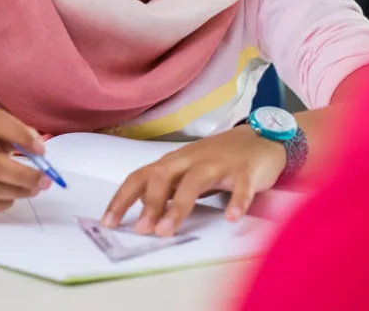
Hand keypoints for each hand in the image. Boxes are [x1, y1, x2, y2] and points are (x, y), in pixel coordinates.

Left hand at [103, 126, 285, 235]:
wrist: (261, 138)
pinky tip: (231, 218)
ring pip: (194, 182)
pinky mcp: (246, 170)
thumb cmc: (218, 159)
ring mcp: (218, 163)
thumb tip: (139, 213)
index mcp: (173, 162)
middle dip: (149, 204)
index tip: (107, 222)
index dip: (122, 198)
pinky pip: (241, 187)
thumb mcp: (187, 171)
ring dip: (178, 207)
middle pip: (162, 177)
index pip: (139, 177)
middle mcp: (191, 160)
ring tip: (166, 230)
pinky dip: (236, 202)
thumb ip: (167, 189)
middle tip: (140, 230)